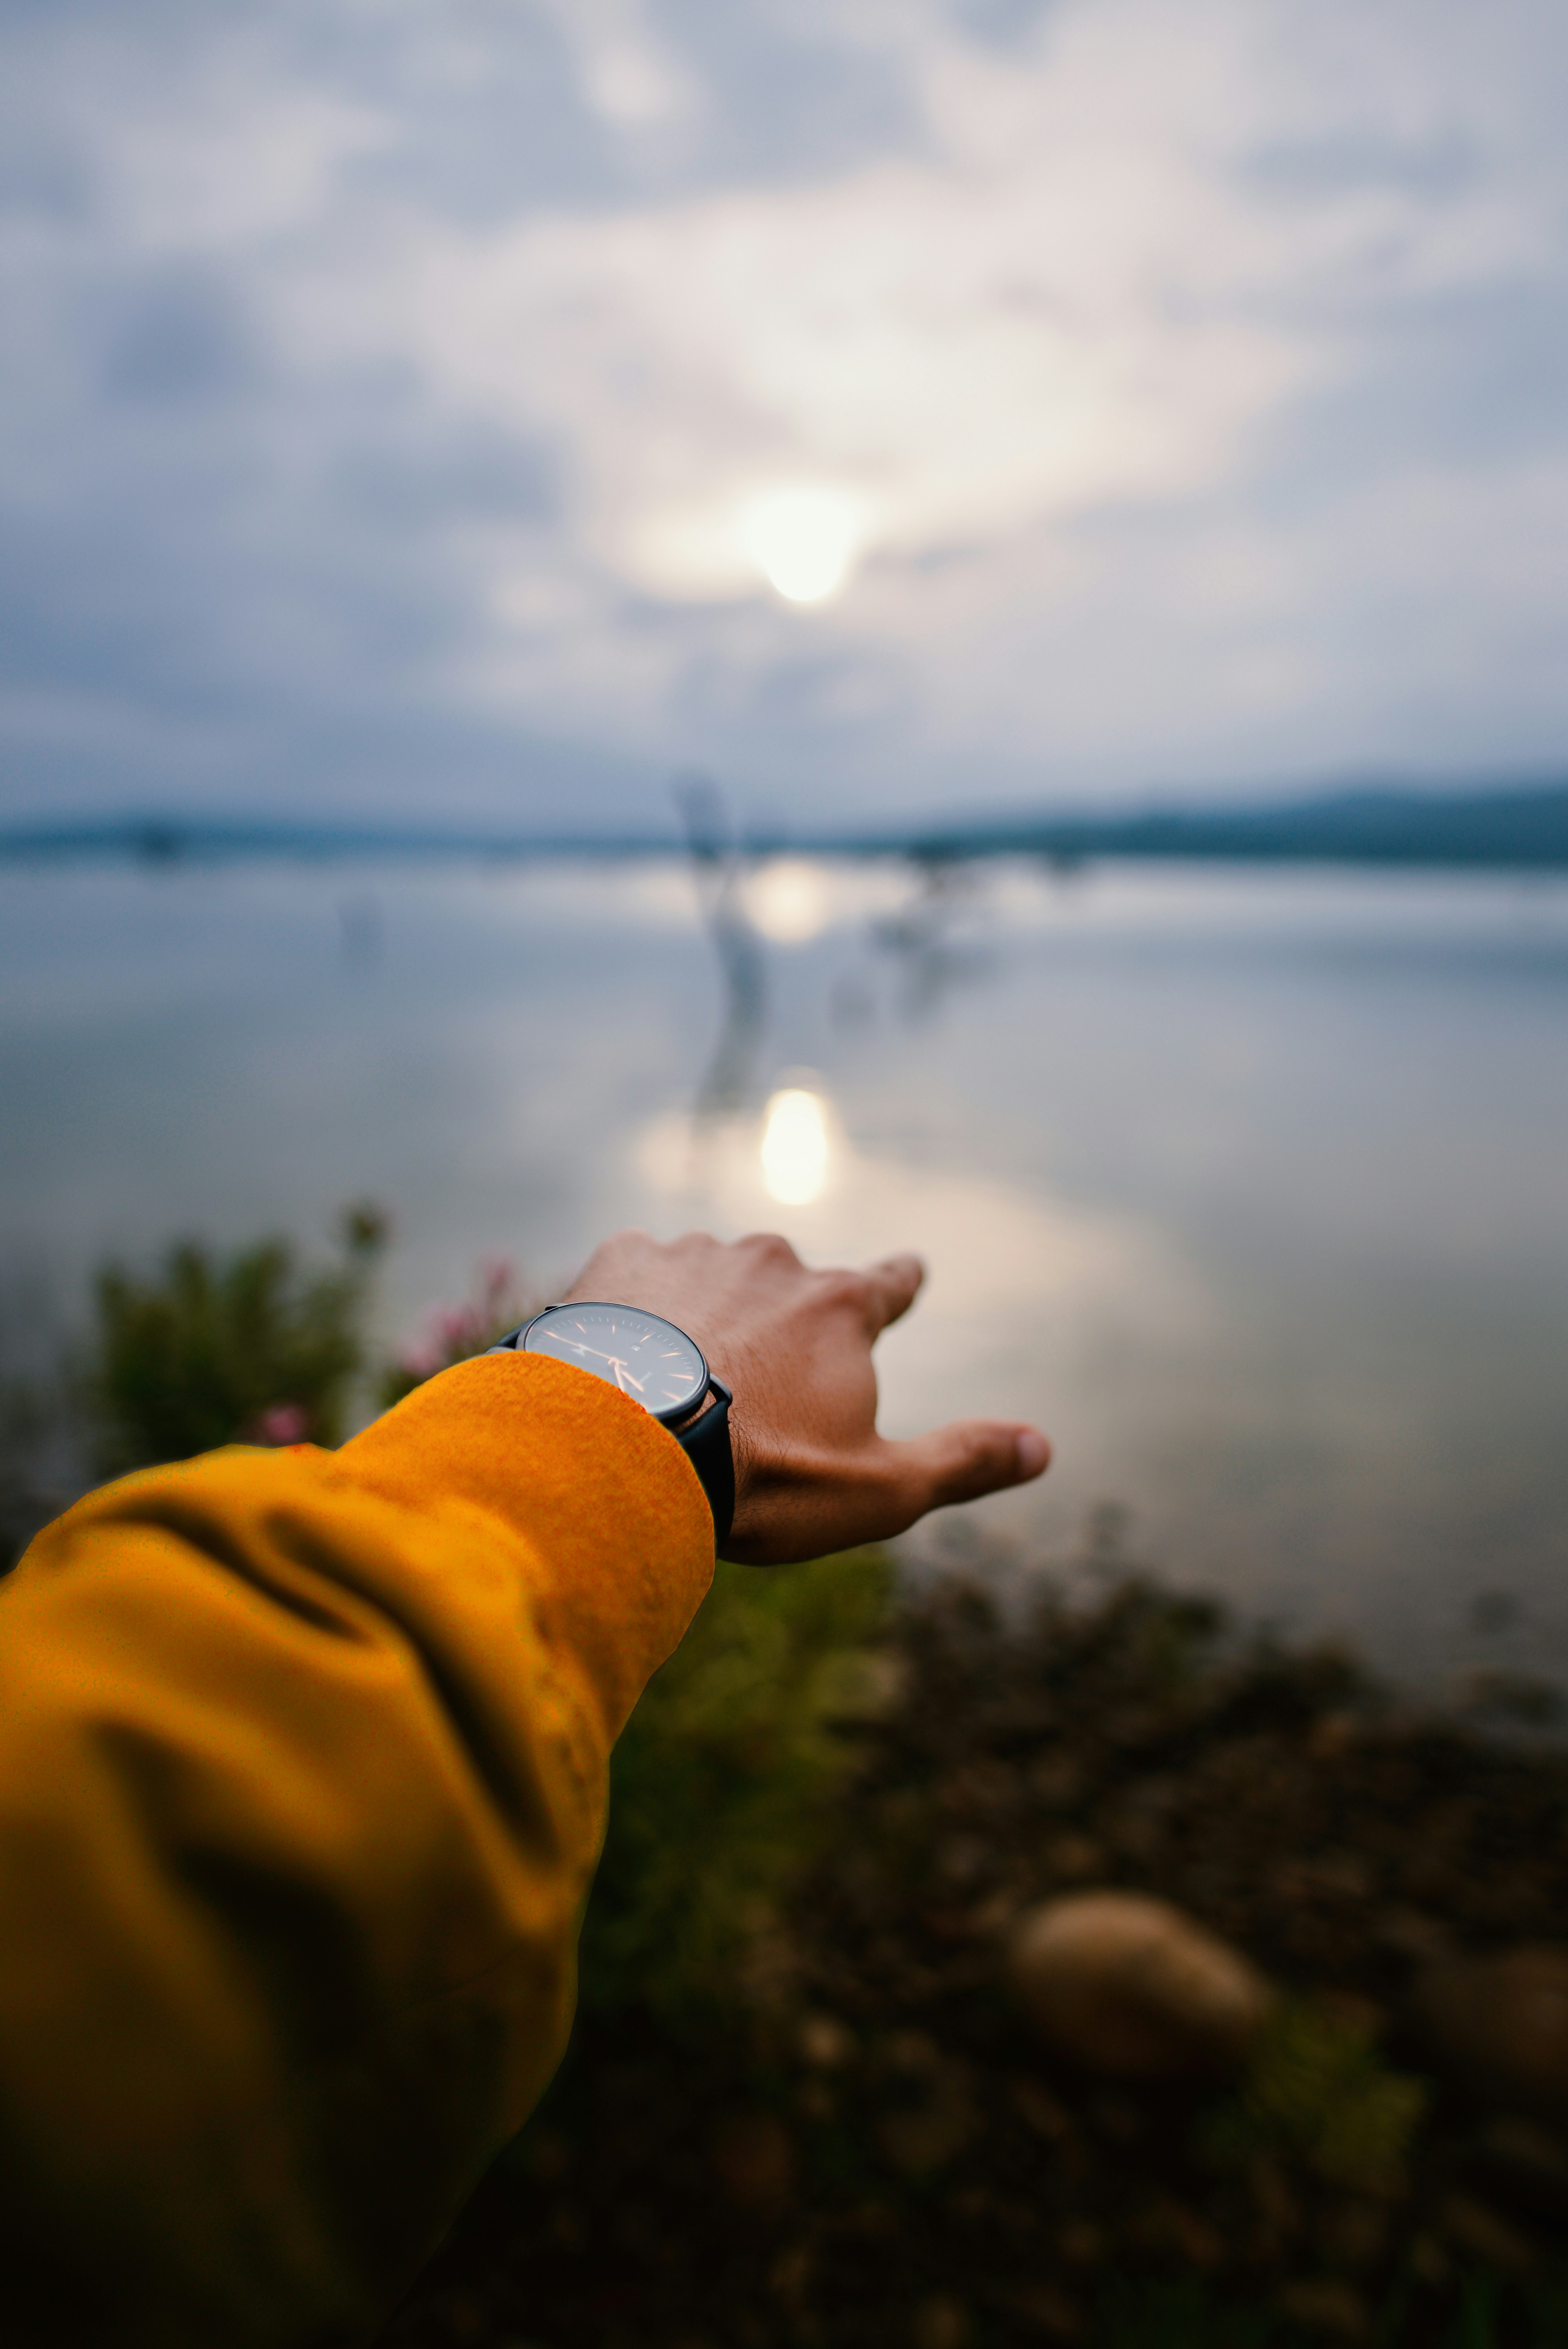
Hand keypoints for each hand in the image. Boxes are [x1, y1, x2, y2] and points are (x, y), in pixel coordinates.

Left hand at [561, 1228, 1050, 1564]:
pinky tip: (621, 1359)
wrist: (622, 1454)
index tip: (907, 1274)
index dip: (901, 1283)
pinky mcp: (618, 1261)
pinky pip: (639, 1276)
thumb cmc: (761, 1479)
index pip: (892, 1282)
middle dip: (781, 1327)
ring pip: (713, 1279)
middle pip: (793, 1287)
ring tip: (679, 1387)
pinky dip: (636, 1311)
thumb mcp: (879, 1491)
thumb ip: (963, 1461)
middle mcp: (775, 1261)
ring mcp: (694, 1253)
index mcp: (843, 1308)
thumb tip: (1044, 1447)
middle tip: (753, 1392)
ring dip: (705, 1319)